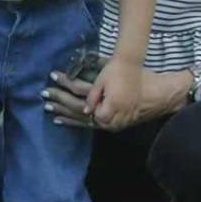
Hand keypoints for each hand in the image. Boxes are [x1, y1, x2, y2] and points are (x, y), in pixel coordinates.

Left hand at [44, 62, 190, 130]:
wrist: (157, 94)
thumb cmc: (134, 79)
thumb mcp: (111, 76)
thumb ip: (93, 85)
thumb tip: (76, 83)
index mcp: (106, 103)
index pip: (79, 95)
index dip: (64, 85)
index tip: (52, 75)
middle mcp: (106, 117)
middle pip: (77, 109)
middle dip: (59, 100)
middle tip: (43, 93)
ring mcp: (109, 124)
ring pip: (80, 120)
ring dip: (63, 113)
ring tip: (47, 108)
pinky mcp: (111, 126)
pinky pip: (88, 125)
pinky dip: (73, 122)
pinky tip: (60, 120)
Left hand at [86, 55, 141, 130]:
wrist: (130, 63)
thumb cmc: (113, 70)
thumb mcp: (99, 82)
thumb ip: (92, 98)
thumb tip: (86, 111)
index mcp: (113, 102)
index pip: (102, 117)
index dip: (96, 112)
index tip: (95, 104)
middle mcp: (124, 108)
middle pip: (111, 125)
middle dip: (103, 120)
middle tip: (99, 109)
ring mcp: (132, 109)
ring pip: (120, 125)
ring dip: (112, 122)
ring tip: (107, 111)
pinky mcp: (137, 107)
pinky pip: (129, 121)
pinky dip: (121, 120)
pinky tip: (117, 113)